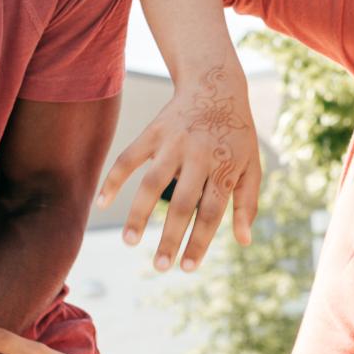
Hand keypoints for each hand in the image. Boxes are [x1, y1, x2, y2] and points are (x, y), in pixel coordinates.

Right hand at [98, 62, 259, 272]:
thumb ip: (248, 203)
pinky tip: (102, 203)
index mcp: (224, 168)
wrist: (215, 84)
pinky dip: (114, 180)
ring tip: (129, 242)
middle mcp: (198, 157)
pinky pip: (128, 158)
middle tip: (160, 267)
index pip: (212, 212)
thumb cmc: (235, 133)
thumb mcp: (251, 165)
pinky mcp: (153, 132)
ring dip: (138, 215)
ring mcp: (173, 144)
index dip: (199, 242)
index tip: (187, 268)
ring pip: (152, 183)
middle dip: (171, 238)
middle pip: (183, 204)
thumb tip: (244, 241)